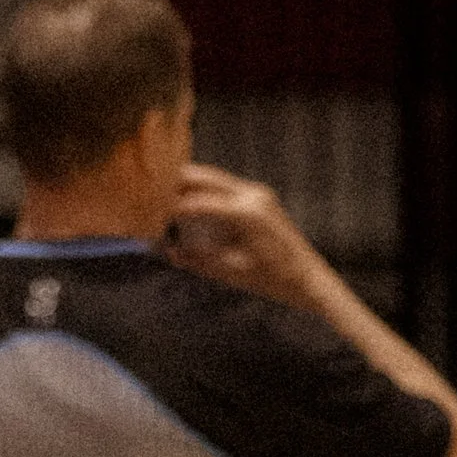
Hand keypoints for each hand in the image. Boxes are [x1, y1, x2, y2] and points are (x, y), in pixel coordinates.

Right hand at [165, 163, 327, 308]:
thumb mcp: (231, 272)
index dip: (171, 206)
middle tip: (149, 190)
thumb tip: (170, 251)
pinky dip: (204, 193)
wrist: (308, 278)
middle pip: (205, 177)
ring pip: (214, 179)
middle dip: (176, 182)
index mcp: (247, 213)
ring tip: (164, 195)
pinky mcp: (259, 200)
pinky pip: (225, 189)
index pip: (199, 201)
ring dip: (189, 185)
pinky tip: (189, 204)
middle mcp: (253, 196)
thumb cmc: (273, 279)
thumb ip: (198, 259)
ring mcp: (258, 194)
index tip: (149, 212)